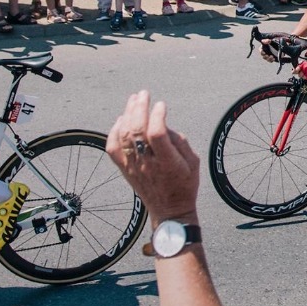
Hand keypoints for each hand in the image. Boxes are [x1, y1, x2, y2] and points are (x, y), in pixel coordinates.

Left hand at [105, 91, 199, 225]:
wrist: (169, 211)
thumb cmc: (185, 185)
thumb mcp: (193, 162)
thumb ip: (179, 141)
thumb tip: (163, 124)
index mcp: (167, 162)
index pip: (156, 134)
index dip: (157, 116)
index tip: (162, 105)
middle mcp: (147, 163)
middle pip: (137, 131)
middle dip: (139, 108)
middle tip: (144, 94)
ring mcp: (133, 166)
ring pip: (124, 136)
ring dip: (128, 114)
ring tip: (134, 99)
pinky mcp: (124, 169)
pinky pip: (112, 147)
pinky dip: (114, 131)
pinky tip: (121, 119)